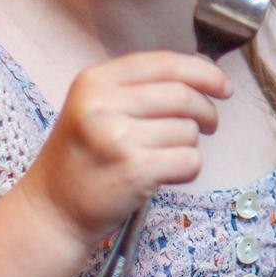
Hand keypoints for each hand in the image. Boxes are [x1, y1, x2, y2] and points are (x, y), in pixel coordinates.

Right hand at [16, 52, 231, 248]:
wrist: (51, 213)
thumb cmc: (82, 159)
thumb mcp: (95, 108)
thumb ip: (139, 88)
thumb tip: (204, 74)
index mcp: (94, 81)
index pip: (164, 63)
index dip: (203, 72)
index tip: (224, 87)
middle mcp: (102, 105)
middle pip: (183, 95)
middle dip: (207, 111)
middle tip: (210, 125)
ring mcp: (117, 139)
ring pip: (189, 130)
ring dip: (188, 145)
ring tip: (163, 157)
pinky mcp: (134, 171)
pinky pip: (189, 161)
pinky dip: (188, 170)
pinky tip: (166, 176)